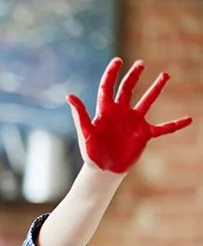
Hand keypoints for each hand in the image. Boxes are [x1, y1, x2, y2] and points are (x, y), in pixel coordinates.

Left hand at [68, 57, 191, 172]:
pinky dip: (175, 125)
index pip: (108, 87)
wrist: (103, 172)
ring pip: (147, 101)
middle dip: (133, 75)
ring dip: (156, 88)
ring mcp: (134, 122)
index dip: (112, 73)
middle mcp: (120, 113)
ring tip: (165, 74)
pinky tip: (189, 119)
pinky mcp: (144, 134)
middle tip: (141, 63)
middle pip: (127, 89)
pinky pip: (163, 128)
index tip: (118, 60)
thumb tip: (69, 96)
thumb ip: (80, 115)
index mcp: (105, 111)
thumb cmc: (91, 154)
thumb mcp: (85, 133)